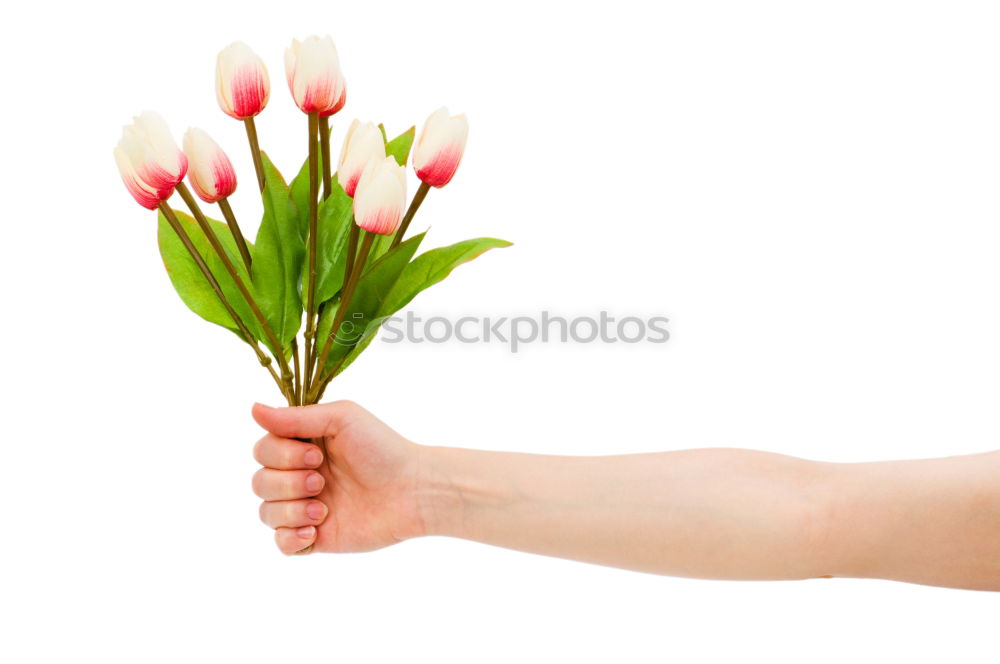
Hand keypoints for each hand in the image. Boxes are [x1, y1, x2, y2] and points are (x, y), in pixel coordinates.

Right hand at [251, 401, 430, 554]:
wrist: (412, 491)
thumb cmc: (382, 448)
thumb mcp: (341, 419)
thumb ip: (295, 417)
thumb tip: (252, 409)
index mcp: (302, 445)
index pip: (262, 450)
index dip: (281, 454)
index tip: (317, 454)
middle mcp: (299, 476)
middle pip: (259, 482)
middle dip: (287, 482)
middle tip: (322, 481)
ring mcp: (306, 508)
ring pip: (266, 513)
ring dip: (291, 510)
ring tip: (325, 508)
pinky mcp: (316, 537)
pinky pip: (281, 544)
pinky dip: (291, 538)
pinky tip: (315, 530)